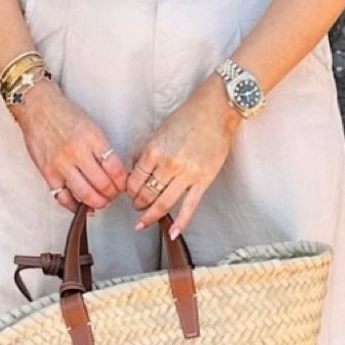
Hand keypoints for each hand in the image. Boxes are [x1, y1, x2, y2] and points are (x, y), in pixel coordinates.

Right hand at [12, 79, 127, 210]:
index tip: (123, 185)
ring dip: (97, 203)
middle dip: (112, 194)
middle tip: (113, 195)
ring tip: (101, 202)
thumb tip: (114, 173)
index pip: (115, 168)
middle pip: (102, 184)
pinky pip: (63, 197)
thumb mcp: (91, 126)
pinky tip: (82, 205)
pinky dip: (74, 206)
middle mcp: (77, 152)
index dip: (122, 182)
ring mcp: (61, 164)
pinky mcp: (47, 173)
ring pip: (85, 194)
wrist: (37, 108)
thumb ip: (101, 149)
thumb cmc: (64, 115)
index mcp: (92, 138)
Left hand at [127, 77, 239, 236]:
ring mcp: (187, 174)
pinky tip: (172, 233)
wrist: (215, 112)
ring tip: (144, 221)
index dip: (128, 191)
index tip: (129, 194)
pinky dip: (181, 222)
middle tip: (136, 207)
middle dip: (138, 203)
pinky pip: (190, 206)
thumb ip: (145, 152)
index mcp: (154, 151)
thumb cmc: (187, 118)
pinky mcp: (203, 180)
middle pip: (146, 194)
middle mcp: (168, 164)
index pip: (134, 180)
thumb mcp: (158, 131)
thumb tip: (135, 170)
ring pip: (163, 203)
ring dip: (151, 215)